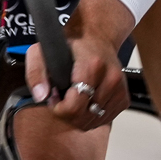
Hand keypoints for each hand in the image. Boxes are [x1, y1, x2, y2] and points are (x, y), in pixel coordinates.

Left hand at [25, 0, 129, 131]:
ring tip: (73, 97)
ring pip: (94, 121)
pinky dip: (92, 116)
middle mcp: (110, 78)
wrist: (97, 38)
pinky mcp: (124, 99)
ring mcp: (119, 90)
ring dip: (80, 116)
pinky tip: (86, 101)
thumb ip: (36, 73)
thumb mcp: (43, 51)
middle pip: (84, 118)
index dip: (59, 108)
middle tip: (62, 97)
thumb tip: (42, 96)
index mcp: (92, 66)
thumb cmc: (71, 45)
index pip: (75, 106)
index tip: (54, 97)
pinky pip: (104, 119)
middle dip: (67, 113)